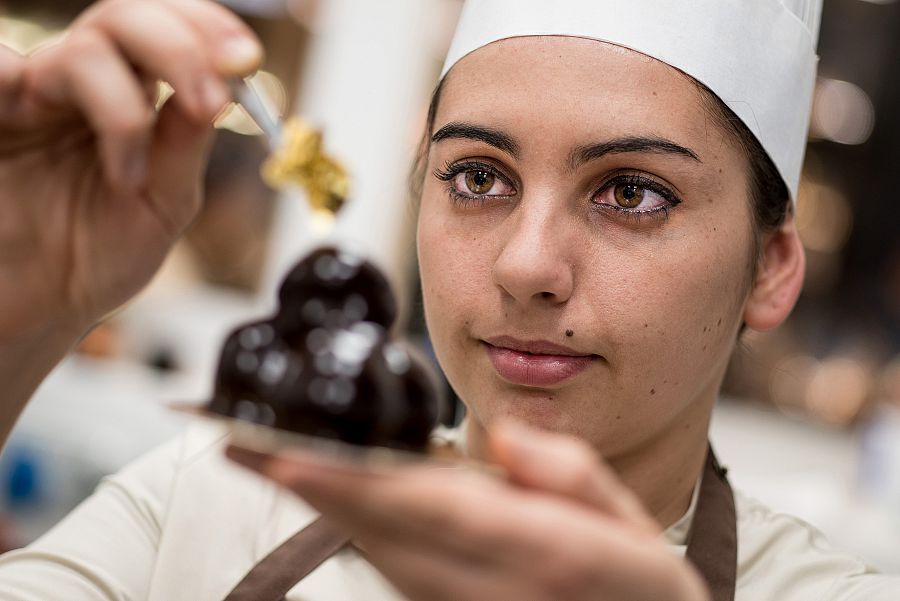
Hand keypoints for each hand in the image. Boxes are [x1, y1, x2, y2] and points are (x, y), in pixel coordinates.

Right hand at [0, 0, 261, 347]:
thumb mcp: (163, 204)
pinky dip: (24, 82)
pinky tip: (53, 128)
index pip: (168, 30)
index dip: (207, 30)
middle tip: (209, 102)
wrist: (39, 307)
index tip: (246, 58)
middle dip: (179, 50)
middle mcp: (80, 83)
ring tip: (128, 179)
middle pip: (126, 18)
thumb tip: (222, 86)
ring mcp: (31, 95)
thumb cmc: (98, 254)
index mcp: (130, 95)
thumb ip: (186, 145)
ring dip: (124, 111)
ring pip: (81, 51)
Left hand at [227, 423, 711, 600]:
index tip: (294, 455)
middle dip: (313, 488)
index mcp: (547, 555)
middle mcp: (496, 592)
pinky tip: (331, 499)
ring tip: (272, 461)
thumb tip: (501, 439)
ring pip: (381, 559)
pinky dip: (359, 536)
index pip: (434, 510)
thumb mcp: (634, 526)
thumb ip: (569, 476)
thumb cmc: (640, 595)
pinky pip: (398, 579)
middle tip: (245, 445)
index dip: (357, 484)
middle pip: (386, 535)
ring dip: (325, 510)